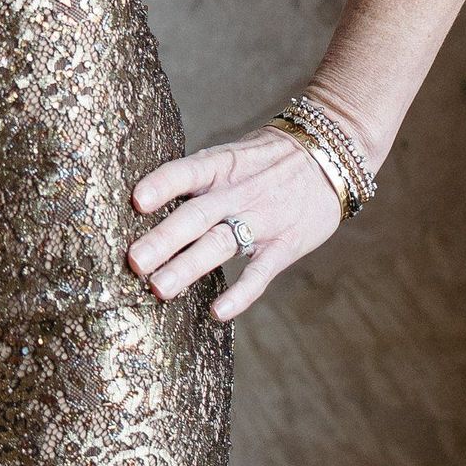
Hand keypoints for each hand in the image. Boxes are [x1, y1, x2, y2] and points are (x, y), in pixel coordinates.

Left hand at [126, 124, 344, 321]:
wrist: (331, 154)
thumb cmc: (268, 158)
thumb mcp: (233, 154)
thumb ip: (198, 177)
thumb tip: (144, 200)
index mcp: (223, 164)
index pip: (188, 171)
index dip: (163, 184)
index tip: (136, 201)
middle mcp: (239, 191)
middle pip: (197, 215)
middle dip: (164, 239)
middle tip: (134, 262)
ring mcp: (263, 219)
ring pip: (222, 244)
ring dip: (189, 266)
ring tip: (160, 288)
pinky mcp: (286, 244)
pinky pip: (261, 272)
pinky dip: (241, 293)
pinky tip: (218, 311)